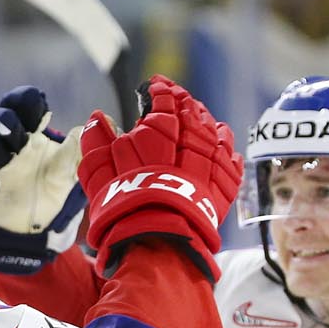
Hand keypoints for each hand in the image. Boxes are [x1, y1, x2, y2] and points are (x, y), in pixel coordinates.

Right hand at [0, 86, 85, 274]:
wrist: (27, 236)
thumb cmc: (45, 196)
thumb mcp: (66, 176)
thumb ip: (75, 153)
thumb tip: (89, 126)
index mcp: (25, 132)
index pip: (20, 103)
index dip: (27, 102)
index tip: (42, 112)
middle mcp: (0, 141)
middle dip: (8, 123)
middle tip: (23, 140)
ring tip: (7, 162)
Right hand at [76, 75, 241, 281]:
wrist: (157, 241)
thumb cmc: (122, 204)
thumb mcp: (97, 171)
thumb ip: (97, 140)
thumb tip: (96, 117)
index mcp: (159, 132)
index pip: (164, 100)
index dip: (160, 90)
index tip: (154, 86)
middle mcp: (190, 141)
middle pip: (192, 112)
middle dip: (184, 102)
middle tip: (179, 98)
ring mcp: (211, 163)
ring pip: (214, 132)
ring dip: (207, 122)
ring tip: (202, 118)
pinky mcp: (224, 188)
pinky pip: (232, 161)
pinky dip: (227, 151)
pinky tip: (225, 147)